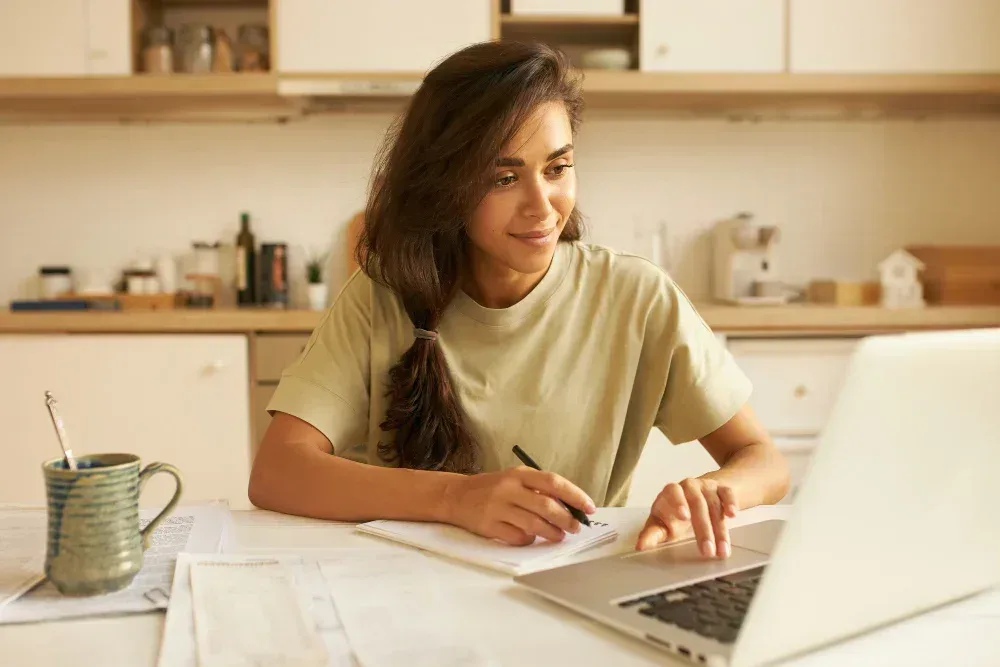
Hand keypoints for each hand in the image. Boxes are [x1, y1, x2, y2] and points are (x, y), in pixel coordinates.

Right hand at [443, 466, 596, 545]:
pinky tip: (531, 537)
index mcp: (519, 473)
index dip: (575, 496)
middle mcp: (508, 488)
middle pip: (546, 506)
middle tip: (576, 527)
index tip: (589, 508)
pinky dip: (529, 540)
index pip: (553, 482)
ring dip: (552, 533)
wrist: (456, 496)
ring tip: (559, 535)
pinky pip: (517, 537)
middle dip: (567, 519)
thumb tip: (571, 508)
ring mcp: (497, 507)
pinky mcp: (489, 526)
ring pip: (534, 524)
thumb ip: (539, 490)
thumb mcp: (514, 480)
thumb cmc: (493, 489)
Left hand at [635, 477, 737, 557]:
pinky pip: (728, 493)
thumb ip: (651, 535)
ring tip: (722, 551)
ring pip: (714, 505)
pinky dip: (731, 503)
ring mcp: (706, 487)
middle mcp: (689, 486)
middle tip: (707, 551)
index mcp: (671, 492)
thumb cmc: (673, 515)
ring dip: (720, 529)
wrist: (694, 499)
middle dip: (704, 529)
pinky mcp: (722, 489)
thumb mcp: (661, 524)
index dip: (679, 502)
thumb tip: (640, 547)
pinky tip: (733, 515)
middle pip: (698, 504)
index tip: (684, 517)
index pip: (673, 491)